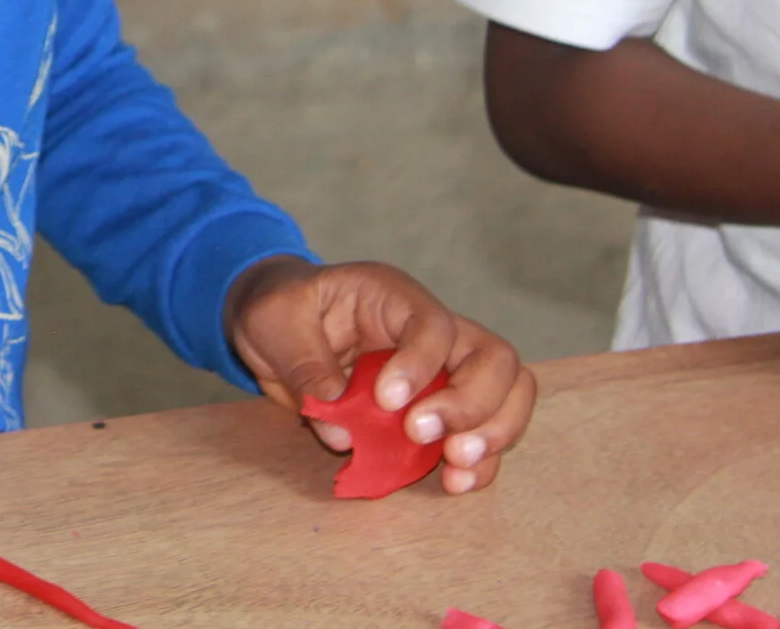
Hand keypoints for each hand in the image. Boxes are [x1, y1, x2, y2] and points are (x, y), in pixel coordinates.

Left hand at [224, 256, 537, 494]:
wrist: (277, 326)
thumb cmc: (278, 310)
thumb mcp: (272, 321)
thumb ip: (304, 367)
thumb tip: (342, 431)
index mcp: (391, 297)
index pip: (433, 324)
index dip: (421, 365)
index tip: (387, 402)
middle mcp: (431, 330)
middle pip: (492, 358)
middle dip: (472, 404)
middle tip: (423, 435)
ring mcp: (444, 368)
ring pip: (507, 393)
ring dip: (491, 434)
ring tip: (455, 466)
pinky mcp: (439, 407)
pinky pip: (482, 430)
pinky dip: (480, 461)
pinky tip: (455, 482)